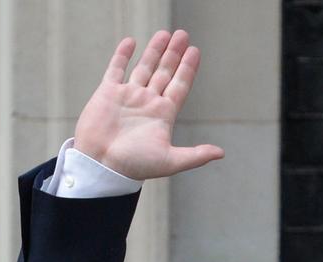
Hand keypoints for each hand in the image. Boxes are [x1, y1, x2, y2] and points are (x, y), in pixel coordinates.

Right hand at [74, 30, 223, 179]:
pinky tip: (131, 42)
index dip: (188, 69)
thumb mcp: (170, 161)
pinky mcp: (107, 93)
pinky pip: (116, 69)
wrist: (101, 166)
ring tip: (165, 34)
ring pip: (144, 67)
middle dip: (174, 54)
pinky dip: (122, 55)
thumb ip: (196, 155)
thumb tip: (221, 154)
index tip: (195, 52)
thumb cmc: (135, 166)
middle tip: (183, 35)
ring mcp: (128, 96)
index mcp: (163, 115)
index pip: (179, 86)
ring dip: (154, 50)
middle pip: (165, 72)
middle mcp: (148, 102)